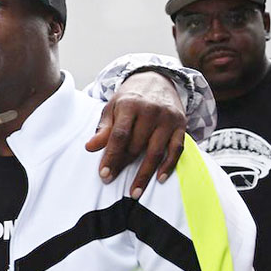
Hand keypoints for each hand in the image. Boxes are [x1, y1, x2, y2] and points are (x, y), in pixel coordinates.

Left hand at [85, 71, 186, 198]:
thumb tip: (89, 147)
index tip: (104, 174)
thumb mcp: (112, 108)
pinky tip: (159, 179)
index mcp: (130, 105)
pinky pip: (176, 149)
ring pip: (156, 151)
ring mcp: (168, 119)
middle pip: (136, 145)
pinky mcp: (181, 125)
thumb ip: (103, 129)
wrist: (157, 79)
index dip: (111, 156)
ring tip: (134, 192)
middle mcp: (151, 111)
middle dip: (123, 166)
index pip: (119, 135)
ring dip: (145, 174)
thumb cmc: (129, 99)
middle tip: (112, 182)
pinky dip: (169, 166)